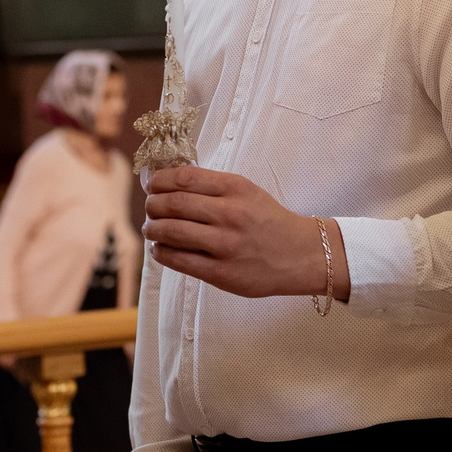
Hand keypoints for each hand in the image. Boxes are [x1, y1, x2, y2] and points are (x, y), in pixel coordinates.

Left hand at [143, 168, 345, 300]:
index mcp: (235, 188)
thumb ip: (212, 187)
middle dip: (152, 205)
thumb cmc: (269, 221)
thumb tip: (166, 182)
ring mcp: (225, 245)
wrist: (302, 255)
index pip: (184, 177)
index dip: (159, 180)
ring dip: (152, 228)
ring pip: (171, 231)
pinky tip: (160, 248)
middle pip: (172, 204)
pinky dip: (161, 252)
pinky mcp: (221, 273)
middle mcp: (230, 214)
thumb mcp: (247, 191)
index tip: (152, 184)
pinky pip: (179, 260)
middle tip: (149, 208)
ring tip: (151, 228)